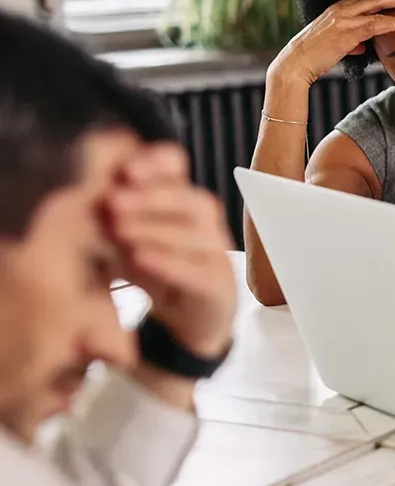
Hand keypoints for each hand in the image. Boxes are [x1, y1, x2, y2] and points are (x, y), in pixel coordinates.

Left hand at [106, 143, 236, 358]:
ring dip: (156, 229)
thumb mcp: (127, 239)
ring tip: (119, 230)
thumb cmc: (157, 272)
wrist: (188, 321)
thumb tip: (84, 194)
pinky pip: (198, 272)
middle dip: (151, 197)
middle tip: (113, 202)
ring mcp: (217, 255)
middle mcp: (206, 224)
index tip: (126, 170)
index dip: (157, 164)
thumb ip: (112, 217)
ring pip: (198, 233)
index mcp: (182, 201)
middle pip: (192, 199)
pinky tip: (141, 258)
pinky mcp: (220, 288)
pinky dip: (169, 263)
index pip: (179, 169)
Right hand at [268, 0, 394, 87]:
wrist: (296, 64)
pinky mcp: (347, 32)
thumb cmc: (315, 57)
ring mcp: (344, 19)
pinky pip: (375, 25)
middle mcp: (341, 9)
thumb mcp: (335, 45)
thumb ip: (351, 42)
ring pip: (378, 7)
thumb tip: (362, 45)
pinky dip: (393, 23)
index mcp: (338, 9)